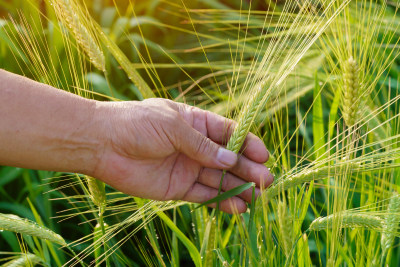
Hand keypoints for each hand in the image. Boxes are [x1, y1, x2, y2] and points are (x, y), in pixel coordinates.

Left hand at [92, 98, 273, 212]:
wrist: (103, 144)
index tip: (263, 155)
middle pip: (228, 158)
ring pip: (219, 178)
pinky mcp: (178, 187)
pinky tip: (238, 206)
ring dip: (238, 187)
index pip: (229, 133)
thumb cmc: (137, 124)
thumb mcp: (173, 127)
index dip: (248, 143)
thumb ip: (202, 146)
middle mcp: (195, 146)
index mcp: (196, 123)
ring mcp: (188, 167)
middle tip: (267, 181)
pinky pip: (204, 195)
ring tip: (257, 196)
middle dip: (248, 168)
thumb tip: (232, 159)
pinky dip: (220, 201)